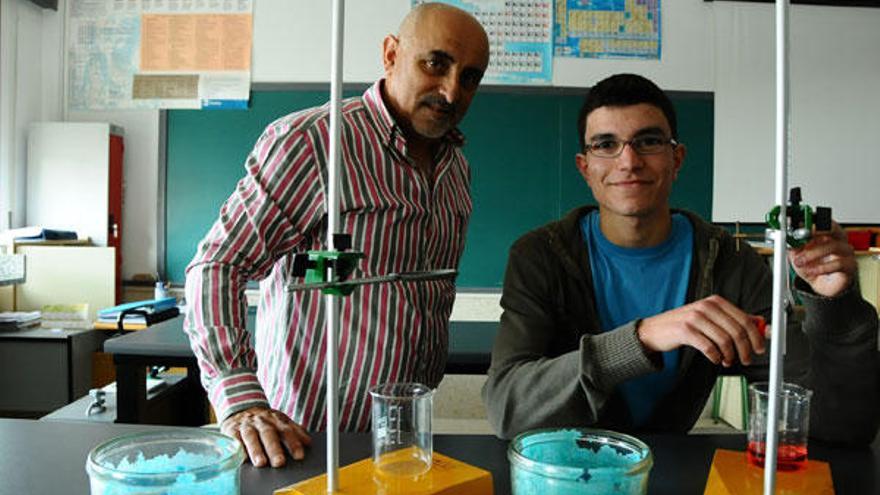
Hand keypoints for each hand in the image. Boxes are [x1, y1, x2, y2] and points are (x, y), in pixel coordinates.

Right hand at [221, 406, 311, 467]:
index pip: (286, 430)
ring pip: (251, 436)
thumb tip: (308, 442)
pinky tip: (242, 458)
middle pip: (269, 434)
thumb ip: (294, 430)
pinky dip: (238, 447)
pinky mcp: (231, 430)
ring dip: (256, 450)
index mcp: (276, 419)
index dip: (293, 443)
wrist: (240, 407)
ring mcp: (246, 425)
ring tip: (261, 463)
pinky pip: (234, 438)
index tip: (299, 456)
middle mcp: (262, 421)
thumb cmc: (264, 420)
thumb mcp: (279, 420)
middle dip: (274, 449)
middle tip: (280, 462)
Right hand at [636, 295, 765, 366]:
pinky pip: (709, 347)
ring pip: (724, 340)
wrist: (655, 330)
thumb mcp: (711, 319)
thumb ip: (734, 321)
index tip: (760, 348)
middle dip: (746, 349)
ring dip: (730, 355)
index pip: (744, 319)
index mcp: (715, 302)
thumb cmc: (684, 325)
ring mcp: (695, 318)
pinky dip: (715, 357)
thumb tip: (762, 325)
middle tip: (746, 359)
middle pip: (737, 330)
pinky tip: (715, 359)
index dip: (756, 336)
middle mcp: (706, 307)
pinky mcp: (685, 330)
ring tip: (728, 361)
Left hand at [789, 221, 855, 297]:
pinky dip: (821, 267)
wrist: (821, 285)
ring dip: (812, 253)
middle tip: (802, 235)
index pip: (822, 220)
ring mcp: (846, 252)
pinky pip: (838, 264)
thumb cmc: (813, 266)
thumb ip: (794, 245)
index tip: (799, 222)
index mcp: (828, 233)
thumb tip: (788, 236)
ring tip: (799, 261)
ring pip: (834, 246)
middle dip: (817, 230)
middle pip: (833, 228)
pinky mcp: (849, 266)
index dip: (812, 219)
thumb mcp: (798, 254)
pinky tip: (811, 270)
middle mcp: (839, 240)